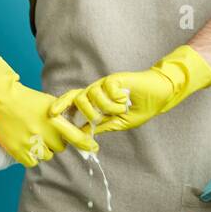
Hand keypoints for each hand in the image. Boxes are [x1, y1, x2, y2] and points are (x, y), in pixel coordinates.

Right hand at [0, 56, 96, 167]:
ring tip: (32, 136)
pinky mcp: (17, 150)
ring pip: (46, 156)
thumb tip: (80, 128)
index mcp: (54, 120)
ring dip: (42, 149)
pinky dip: (30, 156)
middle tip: (43, 132)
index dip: (85, 144)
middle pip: (59, 147)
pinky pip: (32, 162)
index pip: (76, 137)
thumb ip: (64, 116)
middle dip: (54, 142)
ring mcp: (30, 143)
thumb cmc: (27, 100)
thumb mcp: (49, 102)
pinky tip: (25, 144)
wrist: (1, 99)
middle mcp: (44, 132)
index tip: (93, 148)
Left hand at [54, 45, 210, 133]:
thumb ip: (102, 126)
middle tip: (97, 118)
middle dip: (84, 112)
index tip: (52, 114)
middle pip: (77, 98)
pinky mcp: (113, 78)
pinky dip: (115, 99)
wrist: (158, 95)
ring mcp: (104, 84)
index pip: (74, 101)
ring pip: (91, 96)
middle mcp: (97, 92)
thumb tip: (83, 133)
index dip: (61, 105)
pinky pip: (106, 90)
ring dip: (107, 107)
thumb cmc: (140, 108)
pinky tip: (124, 98)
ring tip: (121, 108)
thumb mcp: (119, 123)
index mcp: (96, 102)